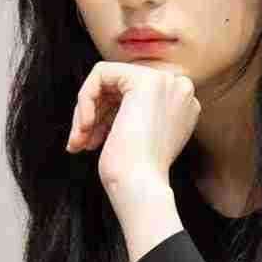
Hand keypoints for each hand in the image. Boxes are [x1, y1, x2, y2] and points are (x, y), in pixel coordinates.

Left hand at [65, 61, 199, 191]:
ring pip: (108, 80)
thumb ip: (135, 112)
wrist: (140, 187)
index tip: (94, 138)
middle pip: (121, 85)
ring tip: (79, 140)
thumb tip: (106, 99)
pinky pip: (101, 74)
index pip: (134, 93)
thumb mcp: (140, 135)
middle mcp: (179, 88)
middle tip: (80, 140)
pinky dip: (85, 99)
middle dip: (96, 113)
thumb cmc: (136, 173)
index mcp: (182, 103)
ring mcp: (166, 81)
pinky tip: (84, 126)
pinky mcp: (145, 80)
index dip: (109, 114)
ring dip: (87, 111)